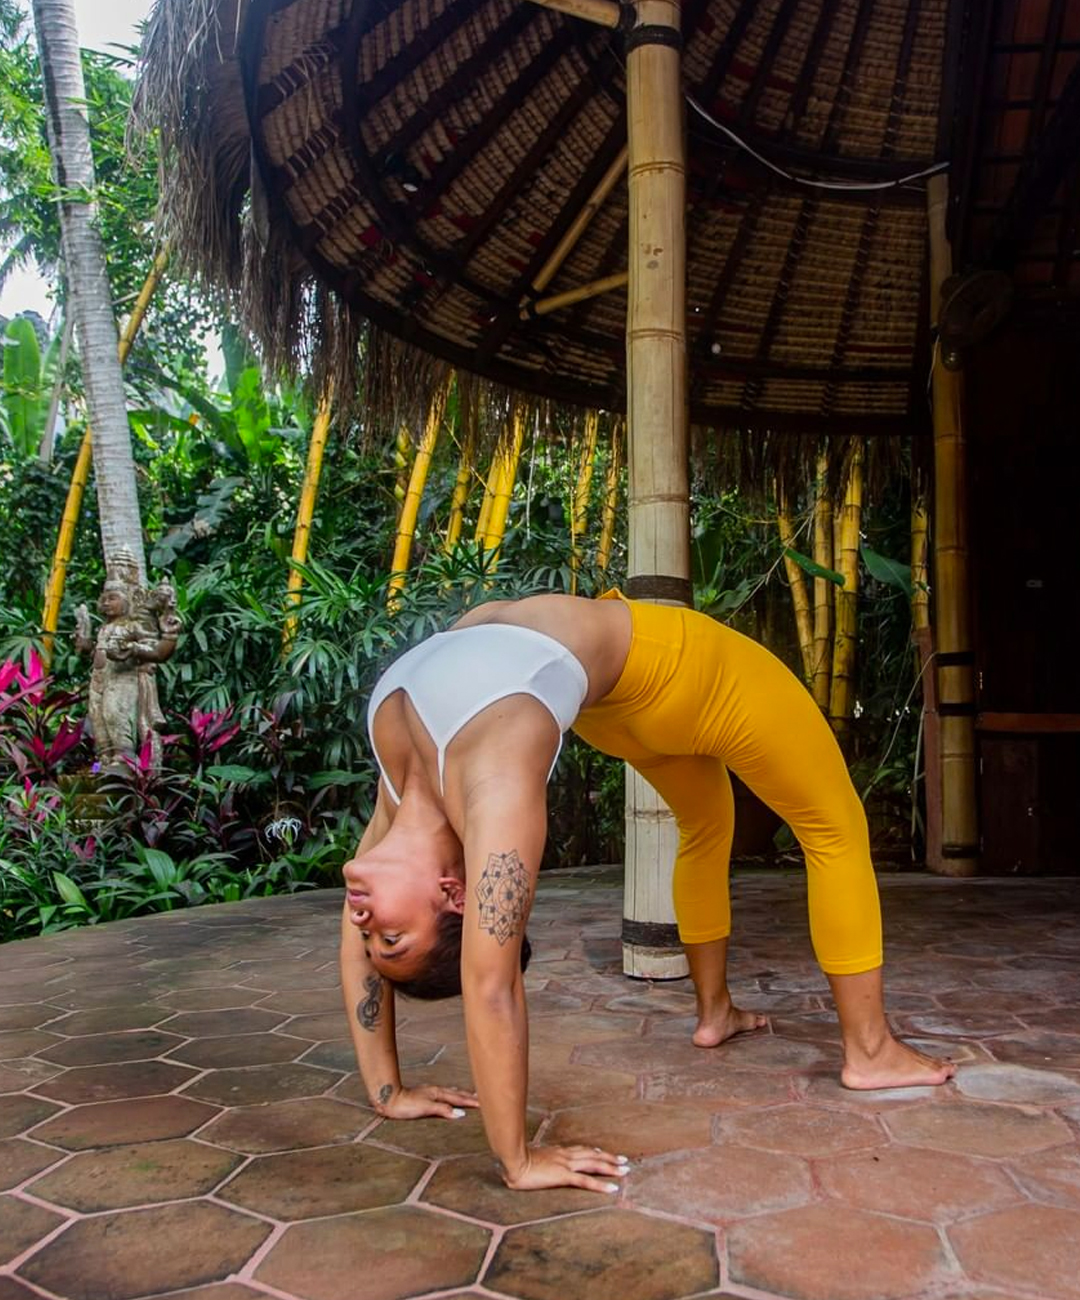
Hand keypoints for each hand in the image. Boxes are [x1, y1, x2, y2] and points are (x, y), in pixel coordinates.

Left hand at [375, 1083, 478, 1120]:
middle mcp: (436, 1091)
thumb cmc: (406, 1105)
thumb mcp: (426, 1108)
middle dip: (469, 1096)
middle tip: (481, 1097)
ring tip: (469, 1095)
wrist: (389, 1099)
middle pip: (456, 1093)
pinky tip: (448, 1097)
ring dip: (461, 1094)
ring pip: (450, 1092)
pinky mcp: (424, 1096)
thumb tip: (461, 1114)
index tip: (483, 1103)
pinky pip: (443, 1094)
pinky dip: (451, 1095)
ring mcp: (430, 1092)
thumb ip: (443, 1110)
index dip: (470, 1101)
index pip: (458, 1098)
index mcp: (438, 1094)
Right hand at [501, 1144, 629, 1193]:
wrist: (512, 1159)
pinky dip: (601, 1185)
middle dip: (609, 1158)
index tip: (603, 1153)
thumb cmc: (515, 1159)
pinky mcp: (563, 1176)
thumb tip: (536, 1161)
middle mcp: (565, 1155)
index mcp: (557, 1151)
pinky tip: (612, 1189)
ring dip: (611, 1167)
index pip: (580, 1150)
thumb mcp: (530, 1158)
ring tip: (625, 1171)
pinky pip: (586, 1181)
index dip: (593, 1152)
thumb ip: (537, 1159)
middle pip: (592, 1155)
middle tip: (624, 1161)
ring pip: (594, 1164)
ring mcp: (565, 1164)